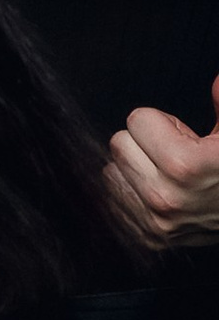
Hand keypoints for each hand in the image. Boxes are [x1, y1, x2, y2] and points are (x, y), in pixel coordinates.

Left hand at [108, 78, 218, 244]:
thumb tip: (215, 81)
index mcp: (184, 165)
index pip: (136, 120)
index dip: (162, 122)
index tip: (184, 136)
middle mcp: (164, 198)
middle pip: (119, 145)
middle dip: (144, 143)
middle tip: (176, 154)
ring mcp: (156, 222)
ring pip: (111, 173)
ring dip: (135, 168)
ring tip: (171, 175)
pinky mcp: (150, 238)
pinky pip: (115, 201)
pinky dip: (132, 193)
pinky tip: (162, 192)